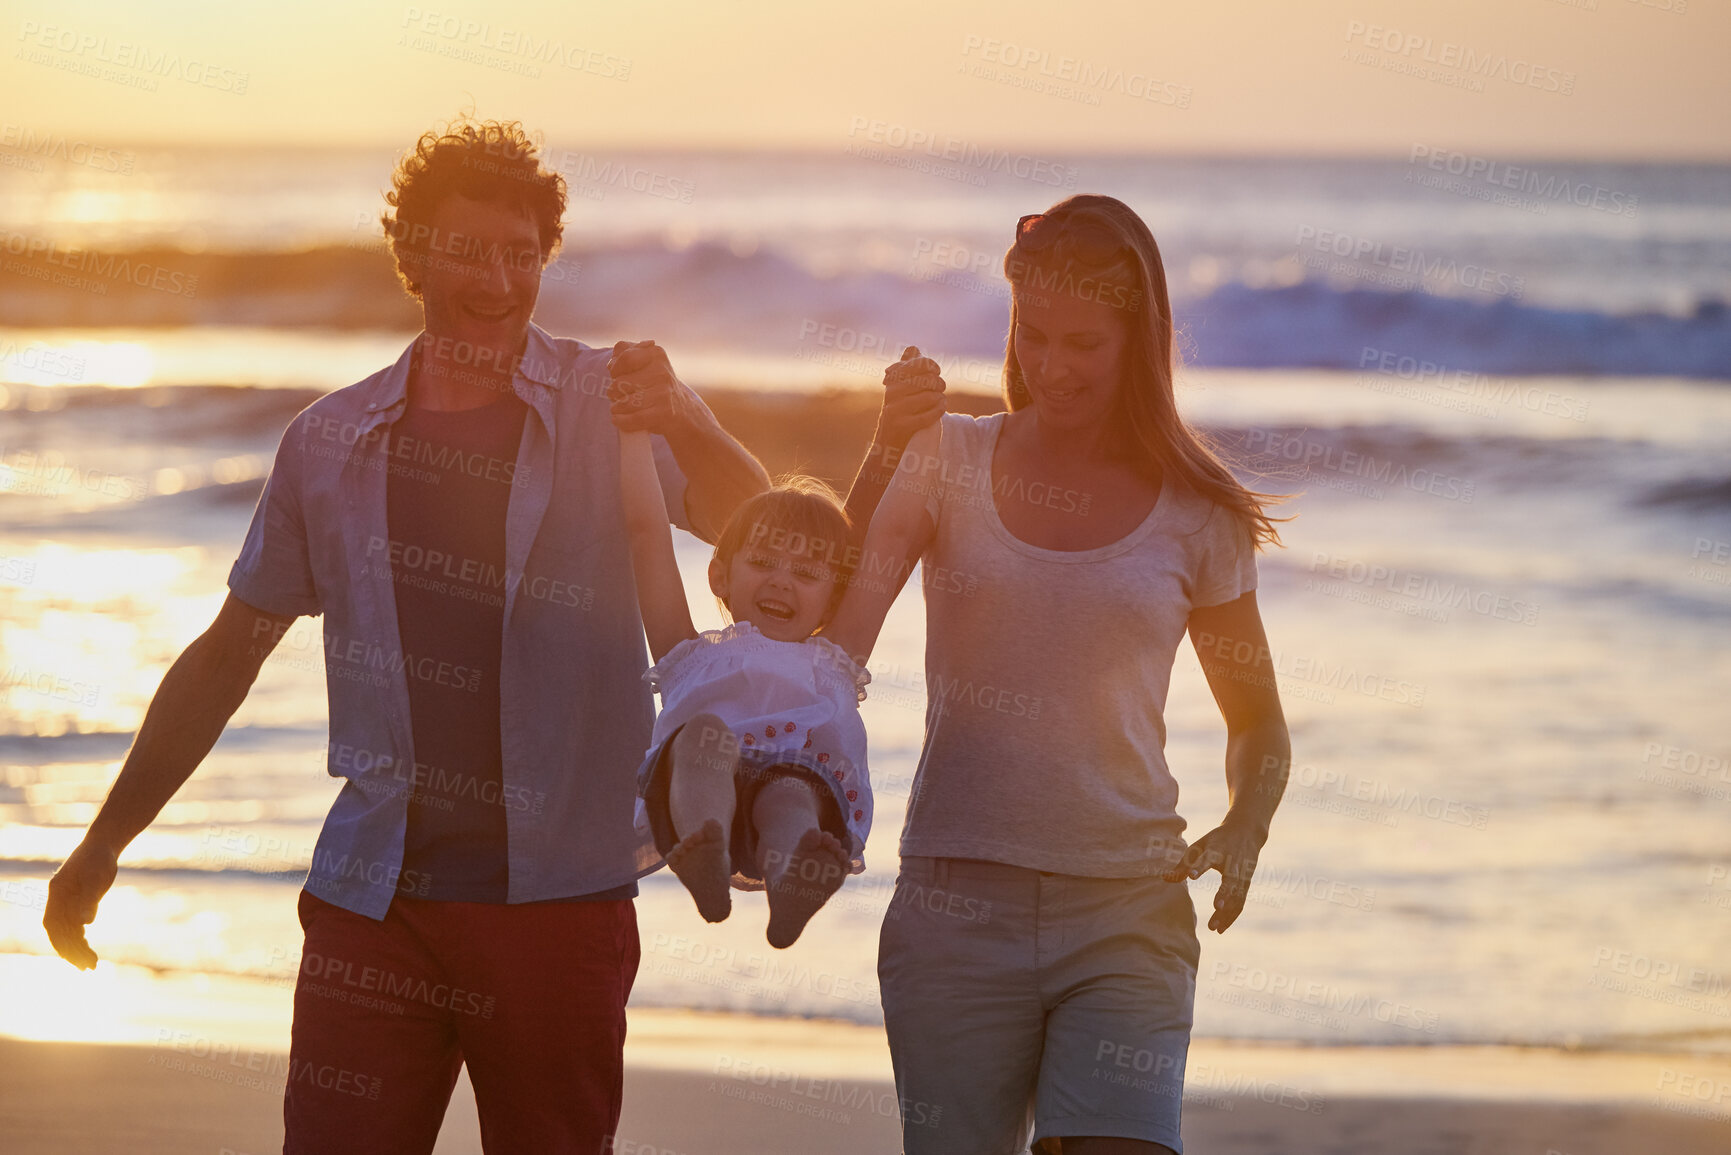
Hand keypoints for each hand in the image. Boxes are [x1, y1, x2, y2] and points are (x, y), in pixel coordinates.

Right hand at [44, 839, 119, 968]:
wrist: (103, 844)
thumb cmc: (99, 858)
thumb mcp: (97, 877)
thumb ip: (89, 899)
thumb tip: (85, 923)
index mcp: (58, 894)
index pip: (55, 926)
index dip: (63, 944)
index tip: (77, 959)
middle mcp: (58, 900)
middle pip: (59, 933)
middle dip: (72, 952)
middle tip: (89, 968)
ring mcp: (65, 902)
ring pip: (66, 932)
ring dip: (77, 950)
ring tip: (91, 965)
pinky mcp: (76, 904)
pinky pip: (73, 926)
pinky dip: (79, 939)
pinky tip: (88, 949)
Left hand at [608, 340, 698, 434]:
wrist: (682, 411)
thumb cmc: (655, 386)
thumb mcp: (646, 364)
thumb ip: (626, 355)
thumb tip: (612, 363)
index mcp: (655, 354)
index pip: (625, 357)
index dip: (615, 369)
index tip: (618, 376)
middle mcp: (661, 371)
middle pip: (618, 383)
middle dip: (613, 392)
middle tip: (621, 395)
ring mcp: (663, 392)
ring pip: (623, 402)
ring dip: (616, 408)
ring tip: (621, 408)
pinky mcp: (664, 412)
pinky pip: (633, 418)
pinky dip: (621, 421)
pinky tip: (618, 419)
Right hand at [873, 346, 944, 452]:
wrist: (888, 439)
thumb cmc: (900, 408)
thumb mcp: (900, 387)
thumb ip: (907, 367)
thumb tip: (913, 349)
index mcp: (891, 379)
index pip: (918, 363)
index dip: (931, 365)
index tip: (935, 371)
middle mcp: (890, 392)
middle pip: (926, 380)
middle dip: (938, 383)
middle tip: (940, 388)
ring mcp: (895, 410)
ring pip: (929, 397)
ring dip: (940, 397)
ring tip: (940, 399)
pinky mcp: (902, 426)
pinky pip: (928, 415)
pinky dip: (939, 410)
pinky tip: (941, 407)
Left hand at [1162, 821, 1264, 932]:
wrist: (1246, 832)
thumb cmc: (1216, 841)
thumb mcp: (1199, 846)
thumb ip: (1183, 864)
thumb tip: (1164, 878)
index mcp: (1217, 850)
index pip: (1208, 858)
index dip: (1200, 866)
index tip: (1192, 875)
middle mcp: (1232, 863)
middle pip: (1231, 880)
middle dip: (1224, 894)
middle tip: (1216, 908)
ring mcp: (1242, 874)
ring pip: (1237, 895)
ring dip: (1227, 912)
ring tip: (1213, 927)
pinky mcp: (1247, 884)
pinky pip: (1240, 902)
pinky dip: (1232, 916)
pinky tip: (1221, 929)